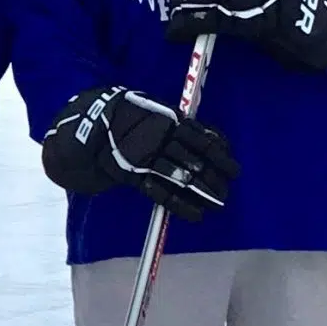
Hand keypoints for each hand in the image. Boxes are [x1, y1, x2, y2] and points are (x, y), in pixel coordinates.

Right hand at [41, 85, 237, 221]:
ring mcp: (146, 158)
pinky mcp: (134, 174)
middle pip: (194, 159)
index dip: (219, 154)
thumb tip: (213, 139)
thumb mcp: (155, 110)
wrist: (92, 124)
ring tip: (219, 204)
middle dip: (214, 175)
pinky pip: (160, 192)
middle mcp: (160, 139)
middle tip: (228, 188)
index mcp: (168, 121)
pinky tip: (197, 215)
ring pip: (181, 176)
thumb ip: (179, 123)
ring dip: (203, 191)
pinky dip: (180, 206)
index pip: (201, 139)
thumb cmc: (128, 115)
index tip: (234, 168)